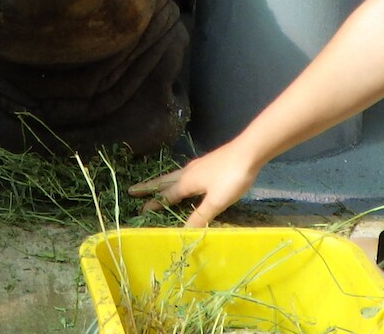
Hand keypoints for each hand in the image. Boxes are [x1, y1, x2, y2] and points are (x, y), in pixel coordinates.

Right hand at [128, 142, 260, 227]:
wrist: (249, 151)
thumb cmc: (231, 177)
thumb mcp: (216, 202)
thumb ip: (200, 217)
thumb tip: (182, 232)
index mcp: (187, 182)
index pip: (166, 195)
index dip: (153, 203)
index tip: (139, 208)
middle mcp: (188, 172)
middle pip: (164, 181)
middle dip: (149, 187)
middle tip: (133, 189)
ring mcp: (198, 166)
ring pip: (174, 175)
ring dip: (163, 182)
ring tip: (156, 185)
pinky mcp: (208, 163)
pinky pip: (185, 173)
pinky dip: (177, 179)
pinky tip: (185, 180)